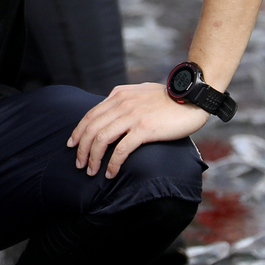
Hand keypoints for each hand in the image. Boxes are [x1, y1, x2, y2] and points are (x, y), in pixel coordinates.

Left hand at [68, 82, 207, 179]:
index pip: (90, 114)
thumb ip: (125, 99)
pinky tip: (110, 173)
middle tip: (79, 164)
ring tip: (90, 171)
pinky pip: (121, 150)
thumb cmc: (170, 98)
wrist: (193, 98)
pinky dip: (112, 163)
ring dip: (92, 158)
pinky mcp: (145, 129)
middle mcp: (122, 104)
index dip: (78, 131)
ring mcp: (133, 116)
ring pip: (101, 139)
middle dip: (81, 148)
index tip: (72, 144)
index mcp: (119, 95)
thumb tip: (112, 110)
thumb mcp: (141, 92)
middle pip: (92, 128)